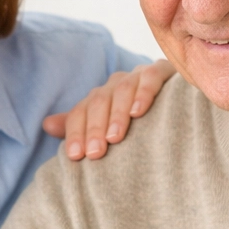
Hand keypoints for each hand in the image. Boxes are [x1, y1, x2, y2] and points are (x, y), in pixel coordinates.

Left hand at [42, 59, 173, 159]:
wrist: (181, 109)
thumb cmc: (141, 126)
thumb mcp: (108, 129)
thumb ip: (80, 126)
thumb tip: (47, 124)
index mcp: (100, 98)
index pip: (80, 112)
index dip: (76, 133)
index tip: (75, 157)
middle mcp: (116, 84)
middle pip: (98, 102)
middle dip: (94, 128)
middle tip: (95, 154)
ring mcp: (139, 75)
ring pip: (121, 90)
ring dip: (116, 115)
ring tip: (115, 138)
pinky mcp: (163, 71)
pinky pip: (150, 78)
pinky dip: (143, 93)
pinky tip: (138, 111)